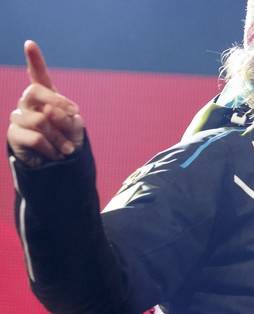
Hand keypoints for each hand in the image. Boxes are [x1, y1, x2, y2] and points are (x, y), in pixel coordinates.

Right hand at [7, 41, 83, 166]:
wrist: (60, 165)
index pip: (38, 75)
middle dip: (57, 101)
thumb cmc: (68, 140)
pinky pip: (37, 137)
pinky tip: (56, 154)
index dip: (34, 60)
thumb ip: (66, 116)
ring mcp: (19, 117)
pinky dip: (52, 147)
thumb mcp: (74, 126)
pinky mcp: (14, 134)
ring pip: (41, 120)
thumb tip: (48, 111)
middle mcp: (29, 102)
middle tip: (75, 114)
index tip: (30, 44)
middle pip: (36, 90)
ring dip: (59, 136)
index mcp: (46, 96)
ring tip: (66, 148)